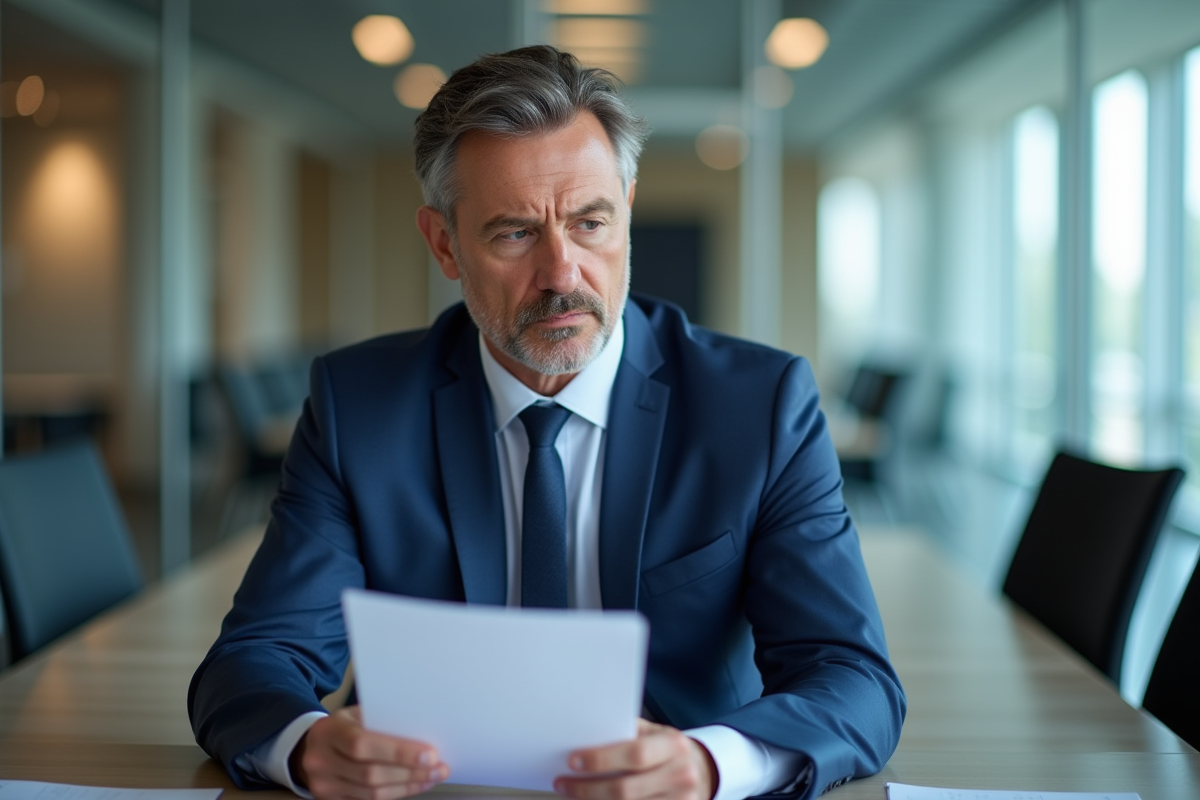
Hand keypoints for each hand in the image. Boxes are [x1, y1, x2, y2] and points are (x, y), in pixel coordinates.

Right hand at [290, 706, 449, 799]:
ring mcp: (323, 784)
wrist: (312, 747)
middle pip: (370, 773)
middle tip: (438, 767)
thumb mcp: (356, 713)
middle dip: (410, 772)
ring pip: (372, 793)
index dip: (398, 752)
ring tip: (431, 777)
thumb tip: (421, 730)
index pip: (363, 743)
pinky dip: (396, 794)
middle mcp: (320, 759)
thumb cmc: (344, 726)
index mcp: (328, 730)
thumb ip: (381, 720)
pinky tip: (413, 785)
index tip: (429, 754)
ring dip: (408, 786)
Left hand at [554, 720, 717, 799]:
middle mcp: (681, 775)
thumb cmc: (668, 749)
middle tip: (564, 783)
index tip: (574, 761)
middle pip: (626, 790)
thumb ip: (627, 732)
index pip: (634, 754)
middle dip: (588, 789)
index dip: (601, 759)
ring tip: (574, 795)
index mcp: (674, 746)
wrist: (699, 770)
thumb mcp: (654, 732)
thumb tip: (587, 735)